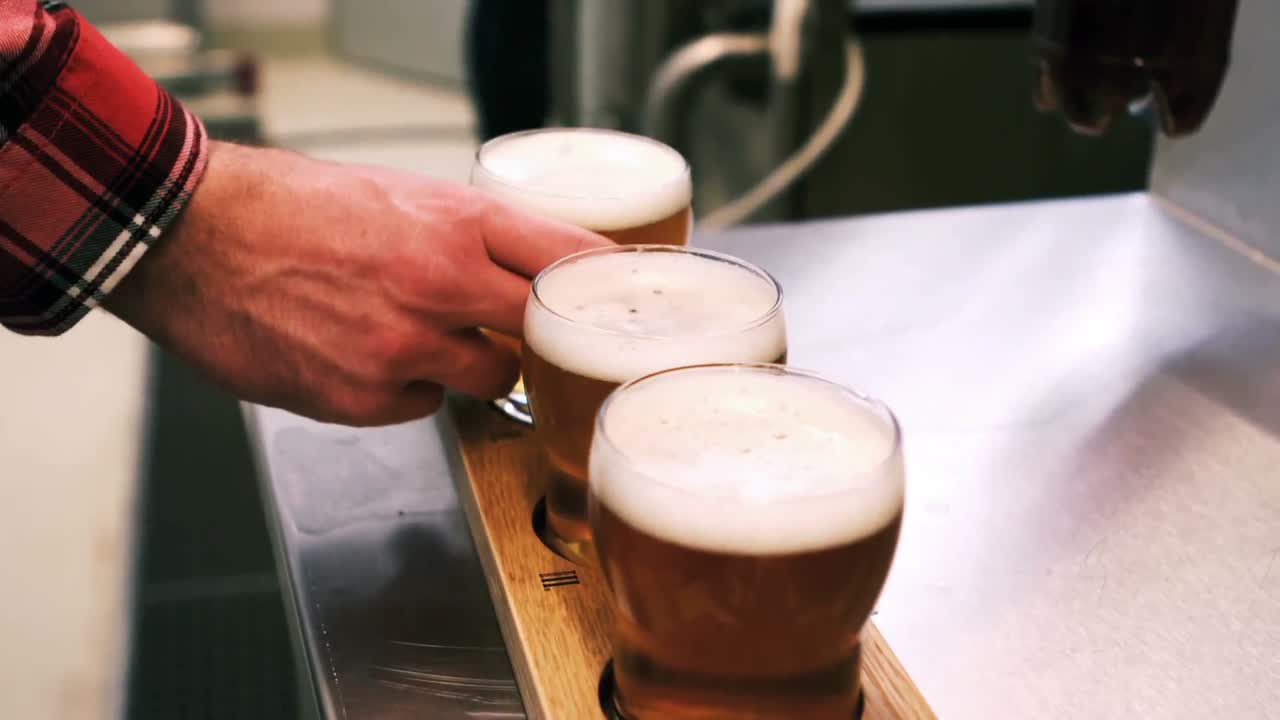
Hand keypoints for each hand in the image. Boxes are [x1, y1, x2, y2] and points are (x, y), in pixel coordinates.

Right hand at [107, 141, 608, 425]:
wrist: (194, 239)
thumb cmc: (291, 208)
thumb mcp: (401, 193)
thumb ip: (472, 233)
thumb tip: (533, 266)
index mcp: (455, 223)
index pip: (572, 259)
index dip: (603, 286)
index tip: (616, 302)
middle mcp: (440, 286)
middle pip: (547, 331)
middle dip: (544, 335)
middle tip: (528, 331)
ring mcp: (403, 349)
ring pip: (490, 378)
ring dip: (472, 363)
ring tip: (418, 332)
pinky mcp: (363, 399)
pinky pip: (423, 407)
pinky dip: (409, 390)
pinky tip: (367, 356)